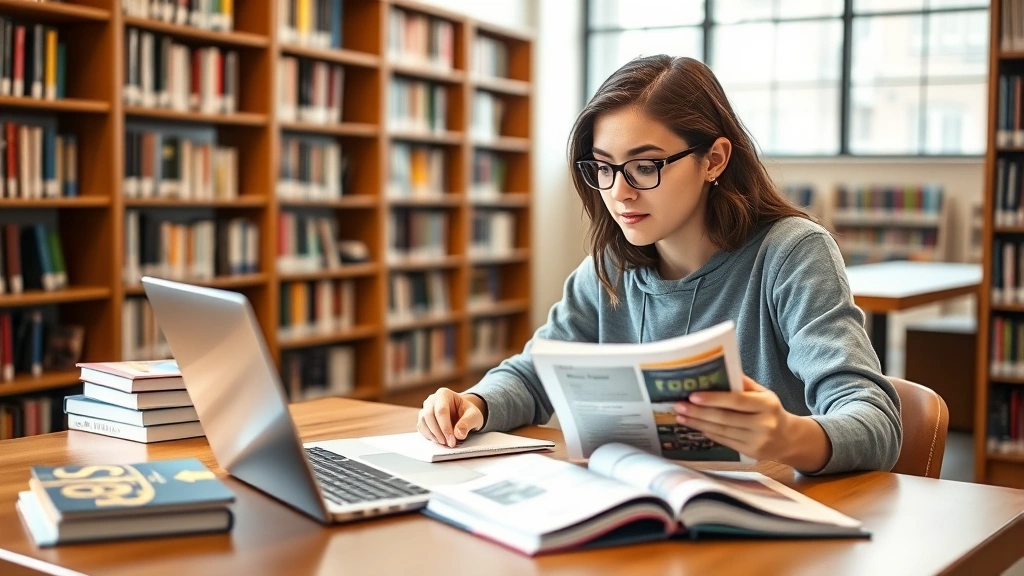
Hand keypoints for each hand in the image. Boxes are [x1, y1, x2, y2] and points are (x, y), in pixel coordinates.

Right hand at [417, 388, 485, 447]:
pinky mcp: (423, 419)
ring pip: (423, 421)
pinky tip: (438, 440)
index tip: (452, 440)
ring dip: (432, 435)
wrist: (463, 414)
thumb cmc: (468, 412)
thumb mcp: (474, 416)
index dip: (445, 427)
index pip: (441, 410)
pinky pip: (421, 427)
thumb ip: (468, 423)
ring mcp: (425, 408)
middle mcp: (432, 399)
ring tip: (444, 442)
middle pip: (429, 415)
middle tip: (448, 443)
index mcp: (444, 394)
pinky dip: (428, 435)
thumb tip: (459, 434)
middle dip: (438, 432)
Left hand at [673, 376, 830, 472]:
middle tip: (679, 406)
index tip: (693, 396)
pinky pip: (725, 441)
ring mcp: (757, 441)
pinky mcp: (750, 453)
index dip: (713, 399)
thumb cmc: (770, 410)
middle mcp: (763, 424)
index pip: (736, 401)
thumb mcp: (763, 394)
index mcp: (766, 405)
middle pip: (725, 418)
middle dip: (699, 413)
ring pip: (722, 431)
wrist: (789, 438)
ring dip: (698, 424)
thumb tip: (722, 370)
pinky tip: (696, 427)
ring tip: (681, 417)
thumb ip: (744, 384)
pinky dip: (708, 433)